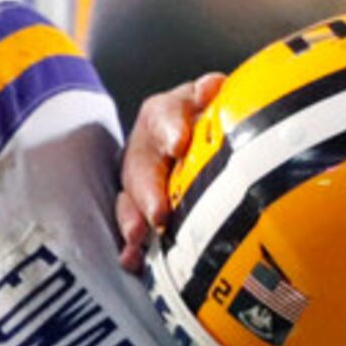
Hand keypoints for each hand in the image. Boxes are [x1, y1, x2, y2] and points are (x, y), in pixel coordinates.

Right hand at [114, 73, 222, 267]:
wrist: (209, 140)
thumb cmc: (215, 119)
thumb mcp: (215, 102)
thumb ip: (212, 93)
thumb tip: (212, 87)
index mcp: (168, 113)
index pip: (163, 114)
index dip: (170, 127)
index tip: (178, 144)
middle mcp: (148, 146)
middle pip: (140, 164)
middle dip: (147, 190)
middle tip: (158, 213)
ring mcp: (140, 177)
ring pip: (130, 196)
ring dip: (132, 218)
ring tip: (137, 238)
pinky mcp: (140, 206)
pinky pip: (132, 224)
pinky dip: (131, 244)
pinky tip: (132, 259)